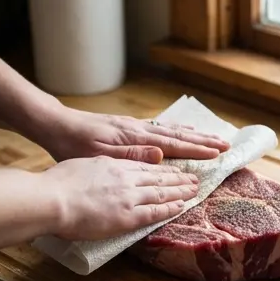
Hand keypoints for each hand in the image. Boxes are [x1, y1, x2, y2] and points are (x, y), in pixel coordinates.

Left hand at [38, 106, 228, 163]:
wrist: (53, 125)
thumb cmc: (73, 145)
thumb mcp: (100, 155)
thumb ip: (132, 155)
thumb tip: (162, 153)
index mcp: (135, 139)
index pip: (174, 145)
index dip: (198, 151)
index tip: (219, 155)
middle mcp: (138, 130)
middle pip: (178, 136)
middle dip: (203, 142)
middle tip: (226, 146)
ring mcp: (133, 127)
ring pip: (170, 130)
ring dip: (193, 135)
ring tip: (211, 138)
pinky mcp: (127, 127)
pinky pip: (159, 129)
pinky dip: (175, 130)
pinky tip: (180, 131)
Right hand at [42, 157, 197, 239]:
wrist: (51, 199)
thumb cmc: (56, 185)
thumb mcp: (80, 166)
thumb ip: (98, 169)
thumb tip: (103, 175)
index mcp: (111, 164)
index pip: (143, 165)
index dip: (161, 168)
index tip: (172, 168)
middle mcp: (124, 177)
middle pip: (157, 176)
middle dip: (177, 177)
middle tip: (193, 178)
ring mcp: (128, 196)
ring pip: (162, 191)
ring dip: (181, 190)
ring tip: (195, 189)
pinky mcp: (129, 215)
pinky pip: (156, 211)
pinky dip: (171, 208)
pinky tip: (182, 206)